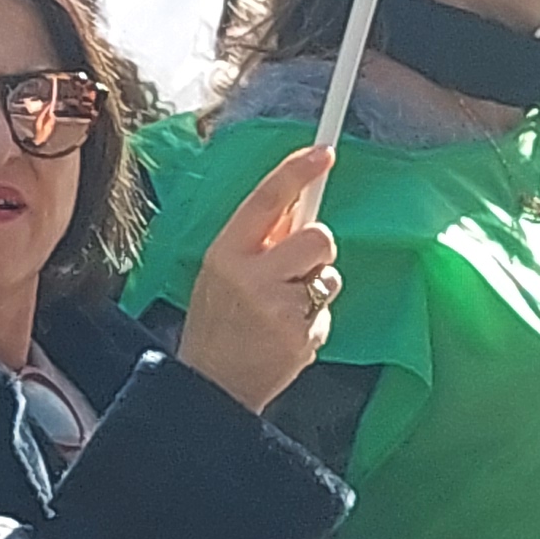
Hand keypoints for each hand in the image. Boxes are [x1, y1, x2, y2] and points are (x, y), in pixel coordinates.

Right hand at [171, 144, 341, 413]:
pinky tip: (285, 338)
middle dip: (317, 251)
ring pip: (329, 276)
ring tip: (283, 312)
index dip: (297, 172)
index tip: (324, 152)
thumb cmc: (218, 325)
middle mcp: (251, 276)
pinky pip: (326, 312)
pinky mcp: (299, 335)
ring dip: (316, 289)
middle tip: (295, 272)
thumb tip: (297, 206)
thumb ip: (256, 243)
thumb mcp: (220, 273)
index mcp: (226, 253)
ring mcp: (278, 308)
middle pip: (317, 237)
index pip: (267, 200)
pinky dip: (313, 323)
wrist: (211, 386)